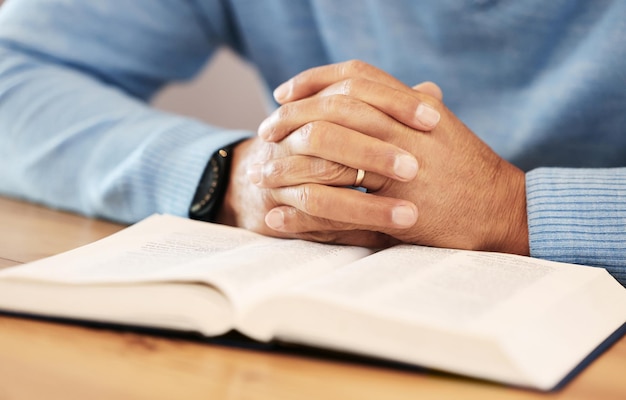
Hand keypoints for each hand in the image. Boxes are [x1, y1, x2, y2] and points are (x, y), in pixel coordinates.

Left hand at [254, 61, 528, 254]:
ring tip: (259, 176)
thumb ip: (419, 108)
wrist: (503, 209)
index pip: (356, 78)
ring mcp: (401, 168)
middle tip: (265, 132)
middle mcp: (404, 130)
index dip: (314, 79)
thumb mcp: (446, 129)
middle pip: (333, 111)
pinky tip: (277, 217)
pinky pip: (338, 208)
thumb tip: (415, 88)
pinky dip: (302, 213)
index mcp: (413, 108)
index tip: (284, 92)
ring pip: (329, 156)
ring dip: (287, 167)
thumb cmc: (470, 169)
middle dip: (291, 119)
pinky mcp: (398, 207)